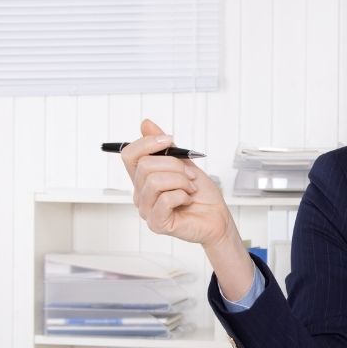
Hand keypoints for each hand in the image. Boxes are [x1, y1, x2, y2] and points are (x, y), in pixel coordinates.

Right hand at [122, 119, 231, 246]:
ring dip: (180, 181)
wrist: (217, 217)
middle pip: (145, 165)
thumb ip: (165, 147)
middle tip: (190, 175)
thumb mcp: (185, 163)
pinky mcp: (157, 223)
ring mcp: (147, 210)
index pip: (129, 155)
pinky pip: (165, 199)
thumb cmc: (202, 195)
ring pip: (155, 181)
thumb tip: (146, 124)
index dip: (147, 143)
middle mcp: (140, 194)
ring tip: (190, 188)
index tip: (169, 140)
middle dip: (174, 165)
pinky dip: (182, 195)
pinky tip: (187, 200)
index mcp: (143, 179)